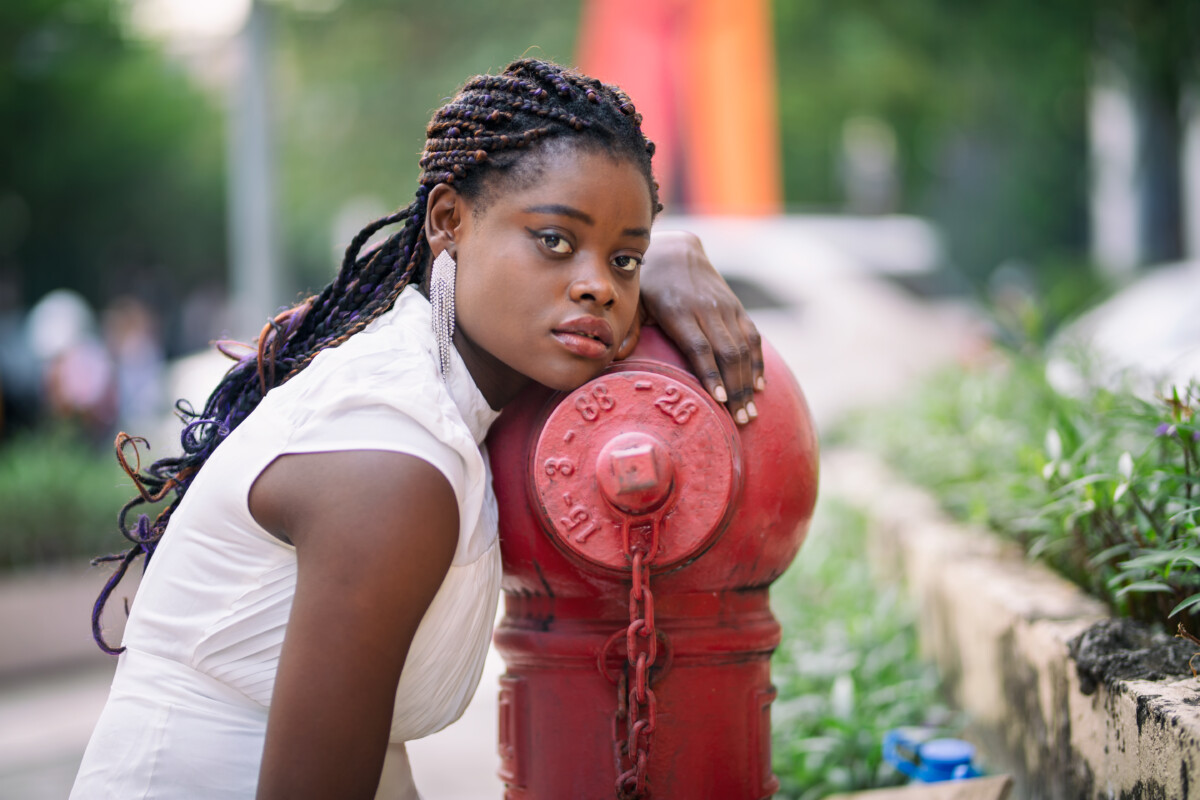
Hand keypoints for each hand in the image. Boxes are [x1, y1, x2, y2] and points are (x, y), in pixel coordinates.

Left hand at [635, 231, 763, 424]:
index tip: (720, 399)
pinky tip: (759, 386)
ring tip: (751, 413)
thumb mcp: (634, 299)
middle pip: (726, 353)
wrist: (677, 250)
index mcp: (679, 310)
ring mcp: (725, 308)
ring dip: (748, 381)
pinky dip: (757, 362)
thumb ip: (629, 327)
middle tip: (740, 420)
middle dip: (736, 388)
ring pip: (743, 347)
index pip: (699, 346)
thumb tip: (614, 355)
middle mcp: (706, 309)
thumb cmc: (649, 282)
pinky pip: (752, 336)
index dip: (711, 373)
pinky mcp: (736, 307)